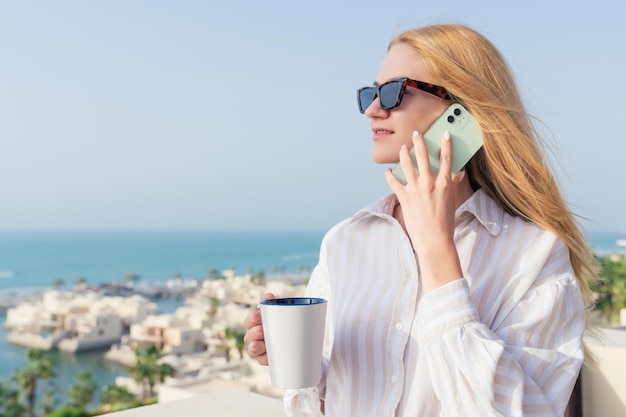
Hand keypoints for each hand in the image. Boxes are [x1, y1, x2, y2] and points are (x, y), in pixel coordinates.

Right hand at [243, 292, 274, 364]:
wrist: (294, 338)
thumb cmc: (281, 322)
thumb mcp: (278, 312)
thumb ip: (272, 303)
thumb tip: (268, 295)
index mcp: (255, 324)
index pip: (249, 322)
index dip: (252, 319)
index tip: (258, 316)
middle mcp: (254, 336)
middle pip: (249, 336)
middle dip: (254, 332)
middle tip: (262, 330)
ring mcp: (259, 348)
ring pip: (253, 348)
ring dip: (255, 346)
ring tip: (259, 344)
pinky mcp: (265, 358)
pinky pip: (262, 360)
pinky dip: (264, 357)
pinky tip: (267, 355)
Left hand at [384, 130, 463, 292]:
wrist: (434, 241)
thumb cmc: (446, 223)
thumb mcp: (453, 202)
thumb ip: (454, 185)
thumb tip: (459, 173)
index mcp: (445, 184)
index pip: (447, 158)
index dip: (446, 144)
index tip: (445, 133)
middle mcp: (430, 184)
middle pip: (424, 157)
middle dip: (419, 142)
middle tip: (416, 134)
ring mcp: (416, 190)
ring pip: (407, 165)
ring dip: (404, 154)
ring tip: (403, 148)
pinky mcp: (404, 198)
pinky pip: (394, 182)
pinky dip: (389, 175)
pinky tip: (388, 171)